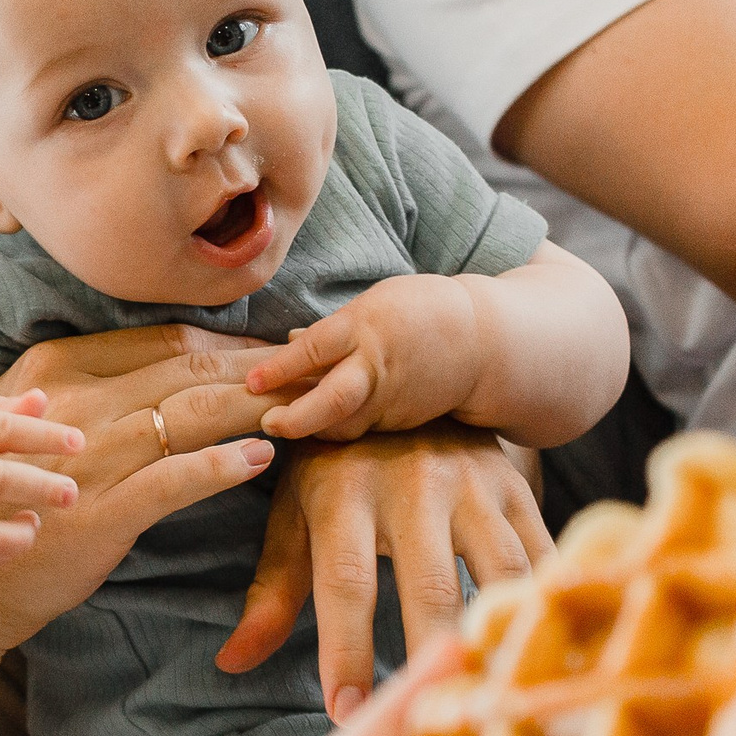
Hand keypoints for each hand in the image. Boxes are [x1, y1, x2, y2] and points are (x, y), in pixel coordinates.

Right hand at [0, 326, 287, 677]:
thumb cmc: (1, 497)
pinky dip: (222, 464)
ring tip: (309, 404)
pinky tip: (261, 457)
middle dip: (258, 366)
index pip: (163, 341)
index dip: (228, 341)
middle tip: (316, 367)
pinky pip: (176, 479)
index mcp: (58, 369)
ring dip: (257, 405)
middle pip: (188, 368)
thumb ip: (82, 389)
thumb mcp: (29, 424)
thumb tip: (150, 364)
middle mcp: (77, 402)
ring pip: (192, 413)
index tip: (274, 349)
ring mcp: (91, 456)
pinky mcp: (104, 511)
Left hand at [216, 422, 548, 718]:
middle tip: (428, 717)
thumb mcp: (297, 514)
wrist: (399, 380)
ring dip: (499, 630)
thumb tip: (231, 662)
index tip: (346, 714)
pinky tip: (548, 646)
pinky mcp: (515, 486)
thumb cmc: (337, 467)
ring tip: (494, 690)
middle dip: (426, 654)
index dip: (345, 651)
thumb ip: (273, 591)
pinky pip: (541, 550)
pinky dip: (548, 598)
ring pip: (498, 569)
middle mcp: (411, 483)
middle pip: (428, 583)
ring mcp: (471, 482)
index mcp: (344, 494)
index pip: (345, 582)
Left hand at [247, 275, 482, 440]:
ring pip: (344, 425)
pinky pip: (362, 429)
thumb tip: (290, 342)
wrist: (484, 341)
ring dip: (313, 430)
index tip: (251, 383)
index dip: (280, 369)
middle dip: (296, 418)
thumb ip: (334, 330)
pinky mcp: (402, 422)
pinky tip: (321, 425)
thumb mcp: (375, 305)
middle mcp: (375, 366)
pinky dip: (339, 429)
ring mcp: (391, 399)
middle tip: (268, 424)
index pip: (315, 349)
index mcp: (365, 326)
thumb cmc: (421, 312)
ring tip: (286, 426)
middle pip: (331, 400)